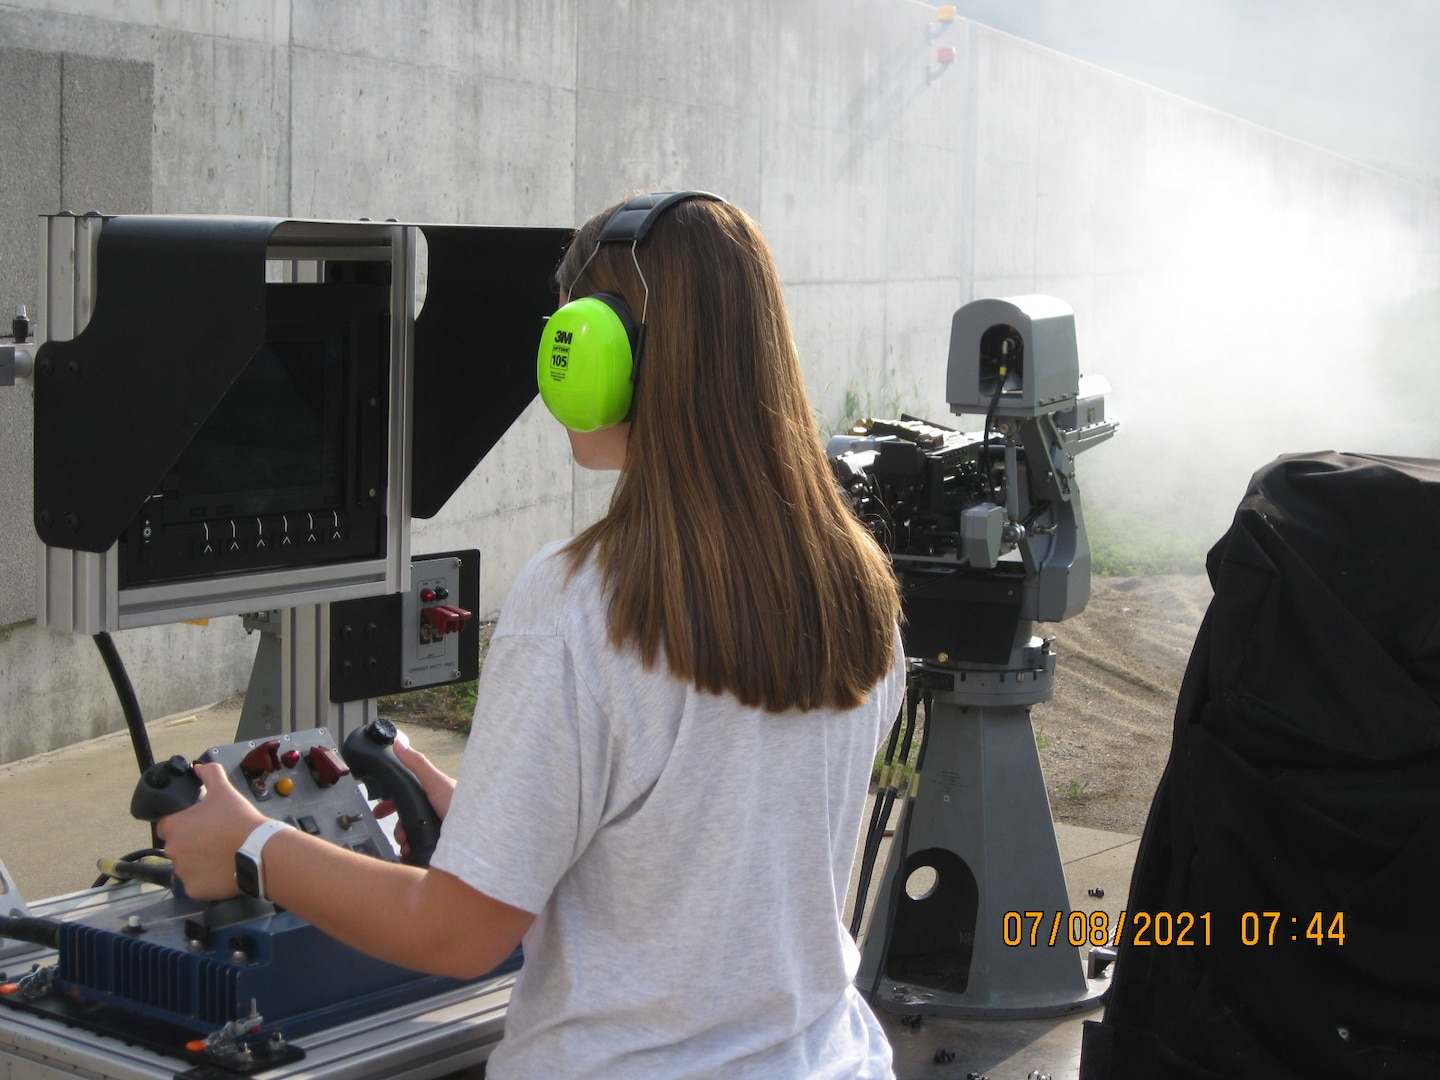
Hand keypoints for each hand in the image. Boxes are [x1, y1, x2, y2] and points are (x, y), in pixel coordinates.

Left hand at [155, 761, 267, 900]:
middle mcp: (172, 850)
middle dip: (192, 844)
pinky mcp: (194, 890)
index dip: (183, 824)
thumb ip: (209, 774)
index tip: (200, 825)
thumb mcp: (224, 791)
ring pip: (186, 866)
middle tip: (214, 839)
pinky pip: (196, 884)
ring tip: (221, 855)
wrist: (258, 850)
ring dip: (198, 862)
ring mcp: (182, 872)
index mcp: (174, 826)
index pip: (166, 825)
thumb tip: (199, 767)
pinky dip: (206, 879)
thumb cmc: (239, 821)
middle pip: (176, 846)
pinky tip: (222, 869)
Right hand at [373, 731, 455, 857]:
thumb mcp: (435, 782)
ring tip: (407, 845)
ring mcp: (437, 829)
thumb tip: (399, 743)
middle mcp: (434, 812)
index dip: (390, 804)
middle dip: (399, 829)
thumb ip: (417, 764)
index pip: (405, 798)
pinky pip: (420, 850)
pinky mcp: (440, 846)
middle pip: (407, 820)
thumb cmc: (461, 804)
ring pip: (412, 836)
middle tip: (398, 836)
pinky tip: (412, 855)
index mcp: (432, 795)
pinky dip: (413, 852)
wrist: (477, 834)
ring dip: (405, 842)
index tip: (377, 813)